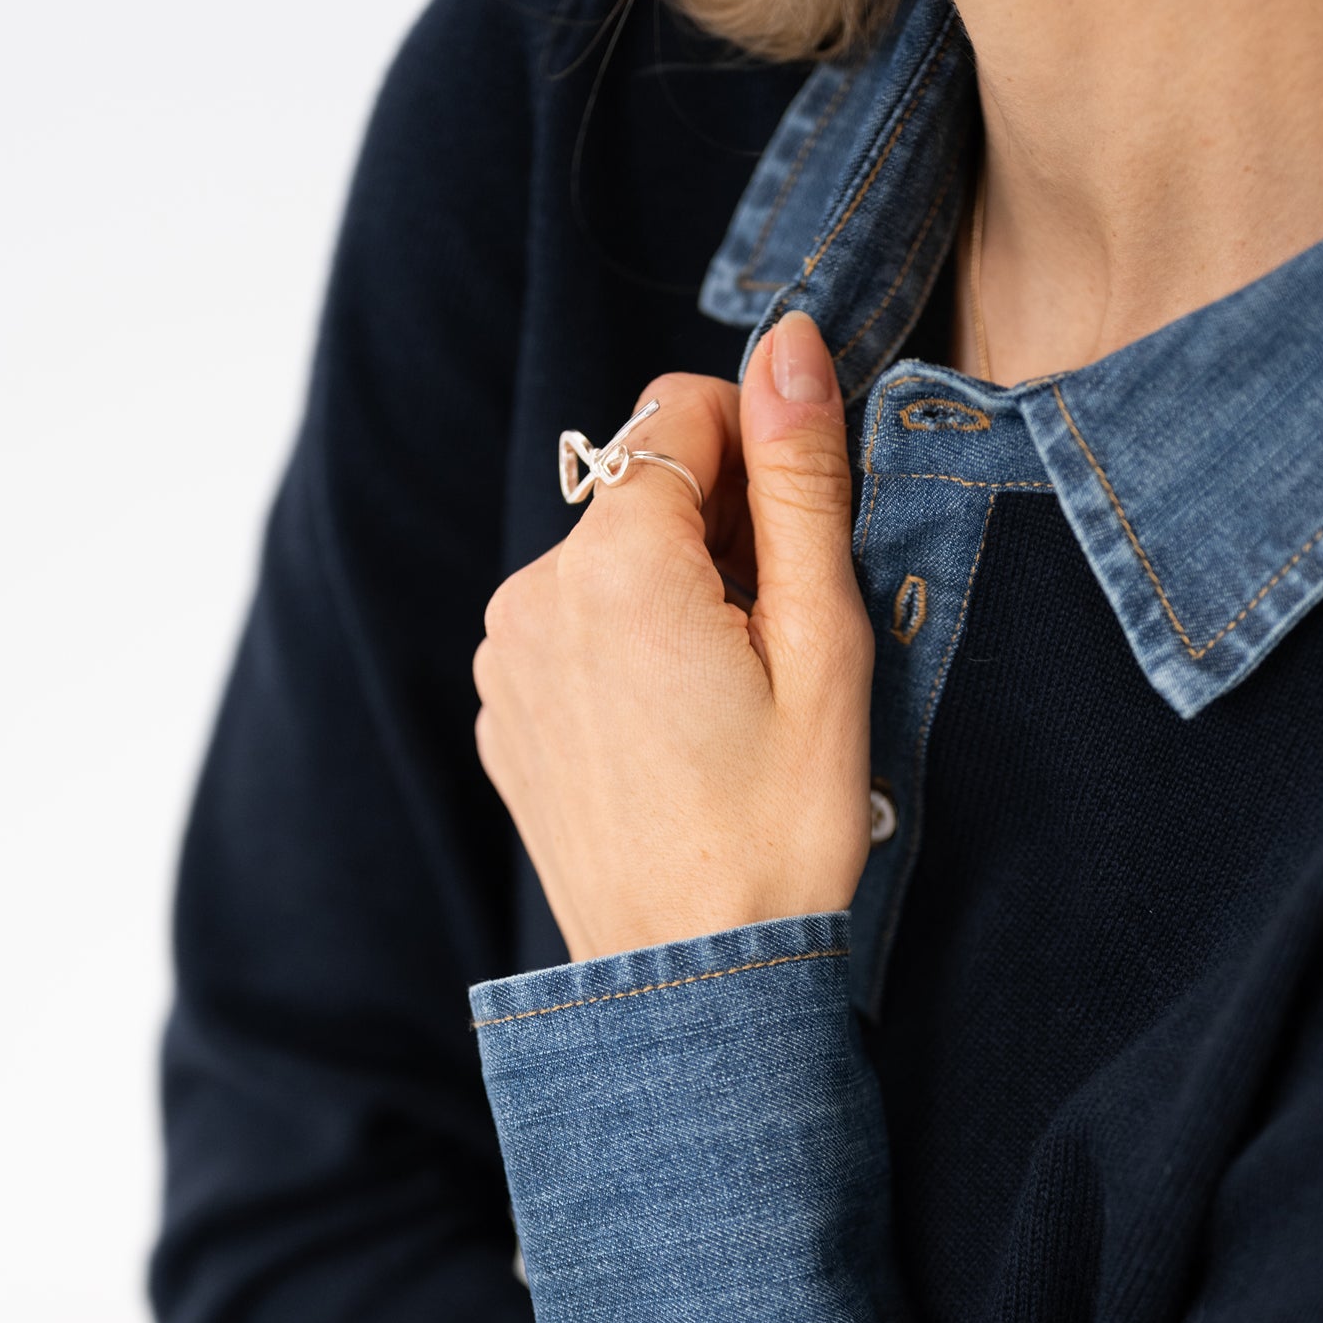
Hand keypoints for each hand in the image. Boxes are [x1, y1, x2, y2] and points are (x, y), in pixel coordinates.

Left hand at [473, 311, 871, 961]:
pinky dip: (624, 650)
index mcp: (616, 564)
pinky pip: (570, 630)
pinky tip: (672, 735)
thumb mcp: (822, 644)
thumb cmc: (775, 829)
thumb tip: (789, 344)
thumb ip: (801, 478)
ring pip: (606, 562)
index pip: (679, 411)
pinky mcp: (500, 712)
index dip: (757, 451)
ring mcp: (504, 658)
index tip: (797, 543)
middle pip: (641, 490)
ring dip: (672, 594)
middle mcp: (533, 595)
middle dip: (717, 533)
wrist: (693, 978)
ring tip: (725, 702)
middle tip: (775, 647)